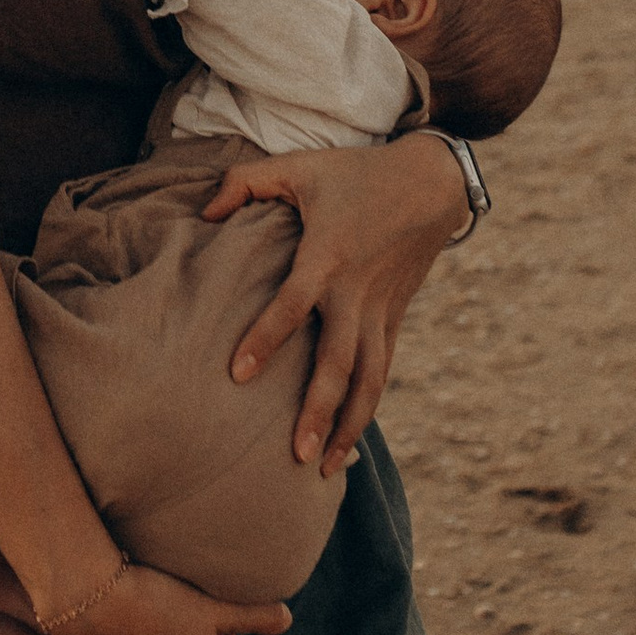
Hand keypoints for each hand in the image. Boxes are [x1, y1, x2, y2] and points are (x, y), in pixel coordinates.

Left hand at [204, 136, 469, 473]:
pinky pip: (382, 372)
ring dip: (348, 426)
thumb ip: (243, 182)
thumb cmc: (355, 173)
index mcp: (327, 257)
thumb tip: (205, 213)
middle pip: (338, 363)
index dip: (264, 339)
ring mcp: (380, 311)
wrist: (430, 184)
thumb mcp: (298, 166)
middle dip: (318, 410)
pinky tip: (348, 441)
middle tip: (293, 455)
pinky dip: (367, 408)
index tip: (236, 374)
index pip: (291, 306)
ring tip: (323, 468)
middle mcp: (356, 293)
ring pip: (367, 380)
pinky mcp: (395, 320)